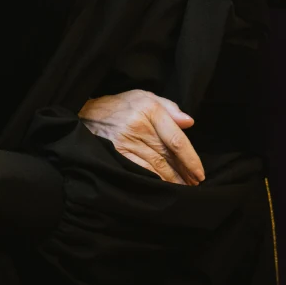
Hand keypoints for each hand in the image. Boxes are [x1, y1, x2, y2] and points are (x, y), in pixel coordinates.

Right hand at [80, 90, 203, 185]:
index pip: (176, 139)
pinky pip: (139, 171)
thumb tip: (189, 122)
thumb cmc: (121, 105)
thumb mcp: (145, 96)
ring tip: (183, 188)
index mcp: (150, 110)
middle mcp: (138, 126)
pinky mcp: (116, 154)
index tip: (199, 172)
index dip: (190, 159)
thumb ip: (169, 107)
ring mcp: (126, 142)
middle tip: (195, 184)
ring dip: (171, 180)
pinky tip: (162, 187)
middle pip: (167, 155)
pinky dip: (153, 181)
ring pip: (156, 166)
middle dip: (184, 172)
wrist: (86, 113)